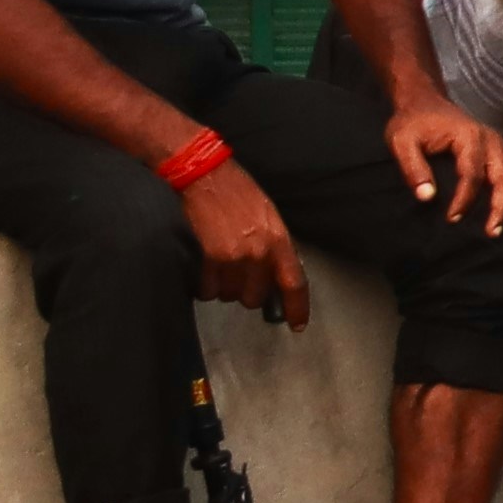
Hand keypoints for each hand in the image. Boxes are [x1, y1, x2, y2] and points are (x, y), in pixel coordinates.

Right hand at [175, 149, 307, 325]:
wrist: (206, 175)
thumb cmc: (239, 193)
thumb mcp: (269, 217)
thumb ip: (274, 246)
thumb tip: (274, 272)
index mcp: (280, 241)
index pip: (295, 283)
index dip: (298, 308)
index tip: (298, 326)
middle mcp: (260, 253)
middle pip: (256, 298)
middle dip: (248, 293)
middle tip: (239, 276)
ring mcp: (234, 257)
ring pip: (230, 296)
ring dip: (225, 288)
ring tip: (220, 266)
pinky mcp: (209, 257)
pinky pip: (208, 290)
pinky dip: (205, 287)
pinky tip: (204, 271)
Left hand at [381, 92, 502, 230]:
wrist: (425, 101)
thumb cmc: (412, 123)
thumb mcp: (401, 141)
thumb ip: (412, 168)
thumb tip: (426, 197)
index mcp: (468, 137)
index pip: (472, 173)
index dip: (464, 198)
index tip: (452, 219)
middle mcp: (491, 140)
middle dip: (501, 205)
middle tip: (493, 232)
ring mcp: (501, 144)